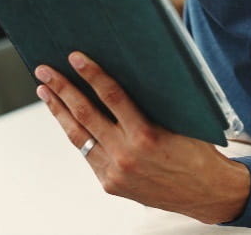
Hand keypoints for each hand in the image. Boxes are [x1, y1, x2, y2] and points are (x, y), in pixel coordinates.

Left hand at [34, 52, 249, 223]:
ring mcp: (115, 172)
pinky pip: (88, 153)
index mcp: (147, 136)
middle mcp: (126, 155)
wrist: (205, 193)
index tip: (75, 57)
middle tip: (45, 70)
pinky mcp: (110, 184)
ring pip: (78, 136)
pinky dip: (76, 133)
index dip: (92, 74)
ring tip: (45, 90)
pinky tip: (66, 118)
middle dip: (62, 88)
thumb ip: (154, 103)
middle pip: (85, 114)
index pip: (112, 97)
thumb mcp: (181, 122)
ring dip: (58, 110)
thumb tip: (129, 71)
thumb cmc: (197, 151)